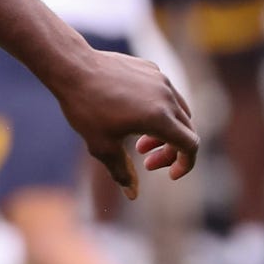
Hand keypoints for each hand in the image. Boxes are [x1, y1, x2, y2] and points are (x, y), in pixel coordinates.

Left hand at [53, 47, 197, 199]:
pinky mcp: (151, 69)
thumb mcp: (102, 146)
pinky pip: (165, 93)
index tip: (171, 175)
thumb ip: (122, 171)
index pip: (191, 145)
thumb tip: (132, 194)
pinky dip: (158, 110)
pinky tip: (132, 116)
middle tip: (146, 161)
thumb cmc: (85, 108)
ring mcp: (161, 80)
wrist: (72, 68)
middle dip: (171, 151)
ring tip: (139, 143)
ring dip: (166, 131)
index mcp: (160, 117)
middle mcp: (167, 96)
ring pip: (178, 110)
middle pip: (186, 130)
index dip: (186, 164)